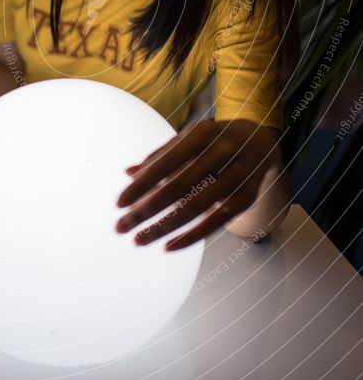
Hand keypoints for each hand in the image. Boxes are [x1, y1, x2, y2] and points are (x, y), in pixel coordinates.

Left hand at [116, 119, 279, 249]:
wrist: (261, 141)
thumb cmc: (214, 140)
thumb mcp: (189, 139)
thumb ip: (160, 155)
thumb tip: (127, 173)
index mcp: (202, 133)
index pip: (165, 162)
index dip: (141, 184)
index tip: (118, 204)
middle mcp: (222, 151)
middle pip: (178, 187)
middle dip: (146, 209)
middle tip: (121, 227)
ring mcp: (238, 174)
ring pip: (195, 207)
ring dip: (164, 227)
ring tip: (139, 240)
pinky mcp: (247, 197)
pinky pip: (217, 222)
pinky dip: (192, 236)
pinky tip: (168, 246)